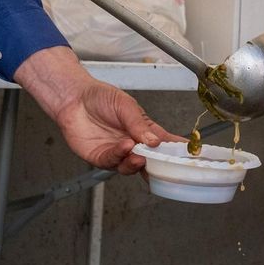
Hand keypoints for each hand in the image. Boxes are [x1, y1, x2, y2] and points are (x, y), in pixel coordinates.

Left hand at [15, 47, 182, 172]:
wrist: (74, 98)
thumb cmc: (101, 97)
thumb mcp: (125, 105)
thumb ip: (139, 124)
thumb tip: (155, 141)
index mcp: (143, 131)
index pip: (164, 144)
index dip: (176, 150)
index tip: (189, 155)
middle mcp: (132, 145)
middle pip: (150, 161)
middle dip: (158, 165)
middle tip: (164, 163)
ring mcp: (117, 153)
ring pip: (132, 167)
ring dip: (137, 163)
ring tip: (140, 155)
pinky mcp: (100, 158)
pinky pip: (112, 162)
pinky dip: (120, 156)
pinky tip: (124, 146)